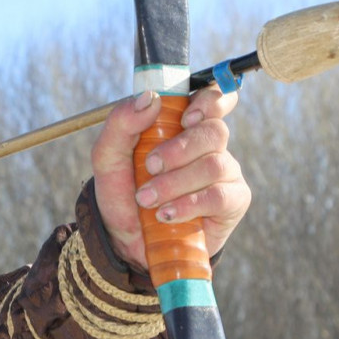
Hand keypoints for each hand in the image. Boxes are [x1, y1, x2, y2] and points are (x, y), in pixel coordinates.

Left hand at [91, 86, 250, 271]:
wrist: (124, 239)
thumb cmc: (122, 192)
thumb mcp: (108, 156)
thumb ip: (122, 122)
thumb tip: (150, 98)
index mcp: (183, 126)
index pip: (215, 99)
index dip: (211, 100)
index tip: (187, 117)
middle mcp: (209, 146)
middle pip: (215, 131)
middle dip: (179, 149)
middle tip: (150, 166)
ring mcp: (224, 173)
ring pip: (215, 165)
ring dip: (176, 183)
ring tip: (148, 200)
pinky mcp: (231, 203)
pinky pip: (220, 196)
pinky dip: (189, 205)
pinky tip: (167, 215)